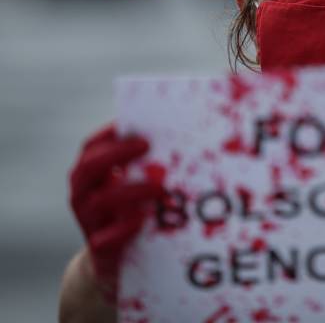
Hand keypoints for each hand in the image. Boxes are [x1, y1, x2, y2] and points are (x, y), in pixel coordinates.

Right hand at [68, 123, 163, 301]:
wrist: (113, 262)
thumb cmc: (129, 211)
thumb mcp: (132, 185)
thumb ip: (145, 163)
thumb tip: (181, 134)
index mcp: (89, 176)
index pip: (91, 147)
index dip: (108, 134)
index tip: (130, 122)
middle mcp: (83, 195)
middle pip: (88, 168)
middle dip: (116, 153)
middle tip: (145, 144)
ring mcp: (88, 221)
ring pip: (100, 201)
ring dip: (133, 190)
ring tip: (161, 187)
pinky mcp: (100, 248)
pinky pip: (107, 238)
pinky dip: (126, 228)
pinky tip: (145, 219)